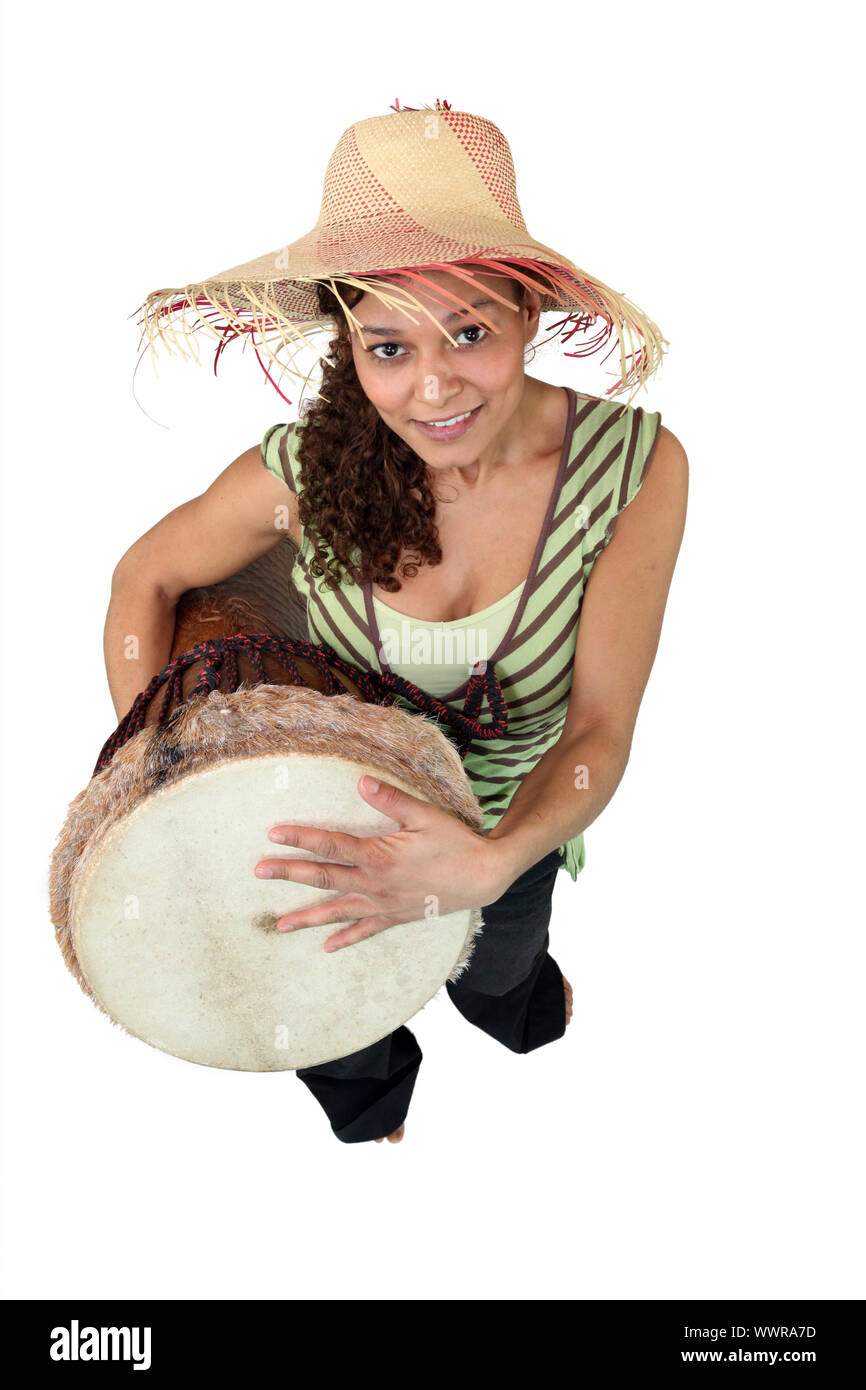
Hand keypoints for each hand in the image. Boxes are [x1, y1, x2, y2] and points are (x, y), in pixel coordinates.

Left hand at [253, 774, 511, 951]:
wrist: (484, 876)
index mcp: (379, 856)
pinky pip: (366, 930)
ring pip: (338, 910)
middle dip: (289, 875)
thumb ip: (391, 799)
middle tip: (259, 871)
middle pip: (324, 879)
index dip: (301, 838)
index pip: (331, 846)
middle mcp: (376, 884)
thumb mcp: (425, 815)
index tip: (274, 834)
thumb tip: (360, 782)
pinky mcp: (396, 916)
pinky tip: (328, 947)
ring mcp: (384, 904)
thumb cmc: (456, 841)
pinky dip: (346, 938)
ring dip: (308, 917)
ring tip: (280, 925)